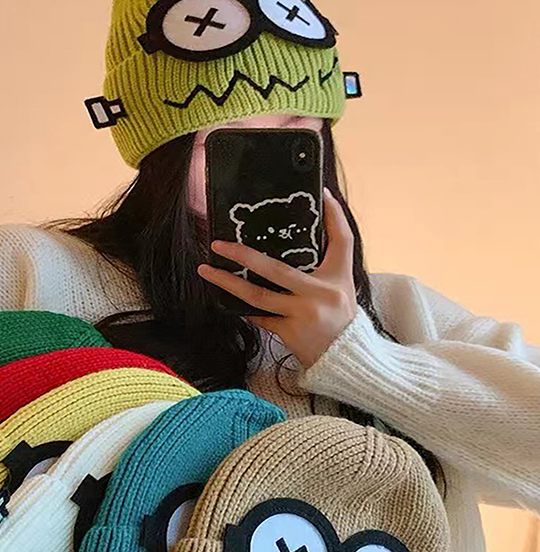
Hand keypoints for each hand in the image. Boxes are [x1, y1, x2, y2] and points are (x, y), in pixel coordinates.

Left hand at [197, 187, 357, 368]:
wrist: (345, 357)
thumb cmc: (339, 317)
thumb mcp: (341, 285)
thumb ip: (323, 261)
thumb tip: (303, 229)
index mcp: (337, 276)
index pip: (341, 239)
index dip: (335, 214)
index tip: (324, 194)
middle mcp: (320, 294)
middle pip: (276, 269)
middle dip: (243, 255)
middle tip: (218, 244)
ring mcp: (303, 314)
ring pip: (257, 296)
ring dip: (228, 282)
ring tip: (206, 270)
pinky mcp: (289, 333)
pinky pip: (259, 316)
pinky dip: (242, 306)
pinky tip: (224, 296)